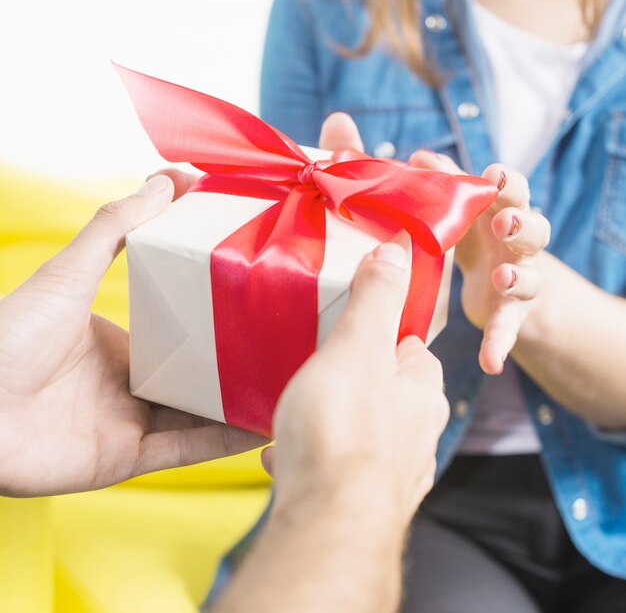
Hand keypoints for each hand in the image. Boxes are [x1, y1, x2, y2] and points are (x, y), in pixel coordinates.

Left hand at [0, 176, 265, 497]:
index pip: (186, 338)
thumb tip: (164, 180)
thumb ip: (114, 229)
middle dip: (242, 369)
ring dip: (244, 407)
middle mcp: (133, 386)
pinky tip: (262, 427)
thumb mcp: (68, 274)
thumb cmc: (6, 337)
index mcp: (124, 347)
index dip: (222, 327)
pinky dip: (225, 443)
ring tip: (289, 387)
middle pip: (201, 380)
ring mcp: (132, 423)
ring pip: (203, 417)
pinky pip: (188, 450)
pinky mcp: (127, 458)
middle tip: (290, 349)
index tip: (262, 307)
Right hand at [268, 236, 448, 523]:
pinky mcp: (362, 504)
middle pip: (387, 393)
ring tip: (298, 410)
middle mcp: (419, 436)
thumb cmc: (344, 429)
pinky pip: (336, 469)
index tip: (359, 325)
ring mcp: (393, 474)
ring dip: (332, 420)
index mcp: (423, 394)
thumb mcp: (357, 346)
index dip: (386, 334)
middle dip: (356, 379)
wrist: (328, 523)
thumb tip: (398, 250)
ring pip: (361, 434)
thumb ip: (377, 299)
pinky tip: (283, 455)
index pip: (414, 351)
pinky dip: (313, 457)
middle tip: (320, 366)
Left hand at [408, 151, 550, 373]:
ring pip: (530, 278)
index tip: (494, 175)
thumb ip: (443, 183)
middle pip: (534, 230)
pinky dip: (499, 344)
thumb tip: (417, 156)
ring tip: (502, 279)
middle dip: (521, 224)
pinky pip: (507, 329)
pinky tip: (490, 362)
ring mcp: (518, 281)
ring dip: (517, 278)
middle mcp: (518, 245)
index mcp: (504, 213)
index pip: (516, 193)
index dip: (509, 184)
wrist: (496, 281)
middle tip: (503, 223)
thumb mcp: (462, 210)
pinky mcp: (509, 314)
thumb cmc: (474, 234)